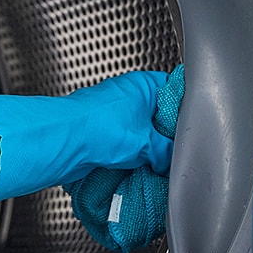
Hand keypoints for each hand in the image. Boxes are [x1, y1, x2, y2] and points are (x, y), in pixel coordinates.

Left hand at [65, 65, 183, 252]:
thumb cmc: (97, 128)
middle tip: (171, 153)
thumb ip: (166, 152)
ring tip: (150, 164)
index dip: (185, 112)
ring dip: (144, 149)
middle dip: (163, 137)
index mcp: (142, 84)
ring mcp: (111, 112)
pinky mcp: (98, 130)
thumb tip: (171, 162)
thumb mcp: (147, 144)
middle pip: (156, 116)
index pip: (175, 91)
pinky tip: (132, 168)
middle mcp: (126, 94)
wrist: (61, 142)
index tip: (191, 131)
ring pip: (139, 131)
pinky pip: (122, 143)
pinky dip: (127, 155)